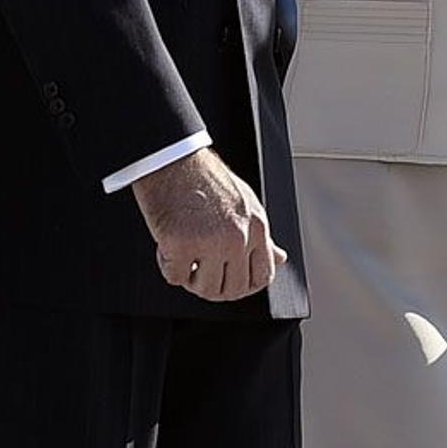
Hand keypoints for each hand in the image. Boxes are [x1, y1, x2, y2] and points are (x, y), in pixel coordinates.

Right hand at [132, 146, 286, 302]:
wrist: (171, 157)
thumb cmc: (204, 177)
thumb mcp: (244, 202)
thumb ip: (261, 235)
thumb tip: (279, 258)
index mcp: (256, 225)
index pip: (263, 276)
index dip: (244, 284)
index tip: (228, 279)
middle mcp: (238, 236)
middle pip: (234, 290)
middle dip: (215, 285)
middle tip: (199, 269)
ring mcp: (210, 242)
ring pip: (206, 289)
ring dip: (191, 278)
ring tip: (184, 256)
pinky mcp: (180, 243)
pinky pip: (175, 277)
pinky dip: (168, 266)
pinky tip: (168, 245)